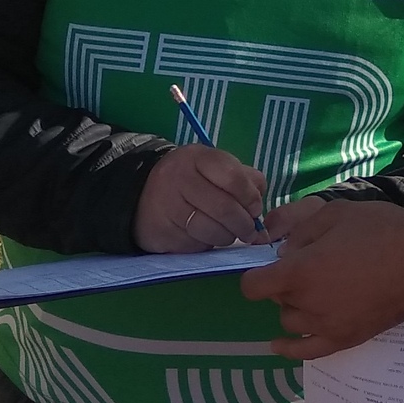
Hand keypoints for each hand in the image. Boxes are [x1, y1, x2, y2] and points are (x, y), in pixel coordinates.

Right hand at [136, 144, 268, 251]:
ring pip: (212, 230)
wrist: (142, 195)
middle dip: (244, 224)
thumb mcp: (215, 168)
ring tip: (228, 234)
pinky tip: (204, 236)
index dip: (250, 197)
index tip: (255, 209)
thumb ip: (244, 180)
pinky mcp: (162, 231)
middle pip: (224, 208)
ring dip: (227, 237)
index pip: (233, 177)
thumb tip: (261, 210)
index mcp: (197, 157)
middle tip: (249, 231)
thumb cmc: (192, 181)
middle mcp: (178, 178)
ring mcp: (167, 205)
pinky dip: (207, 245)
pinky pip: (196, 245)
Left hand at [245, 198, 403, 358]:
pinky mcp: (346, 339)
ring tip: (315, 290)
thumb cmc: (380, 230)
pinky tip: (279, 345)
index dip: (255, 274)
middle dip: (284, 283)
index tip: (268, 265)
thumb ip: (300, 232)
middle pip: (276, 300)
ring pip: (290, 322)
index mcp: (299, 272)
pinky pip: (307, 352)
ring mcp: (326, 326)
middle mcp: (307, 304)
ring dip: (294, 306)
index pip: (253, 285)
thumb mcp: (335, 214)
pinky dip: (290, 349)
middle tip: (310, 265)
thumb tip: (283, 252)